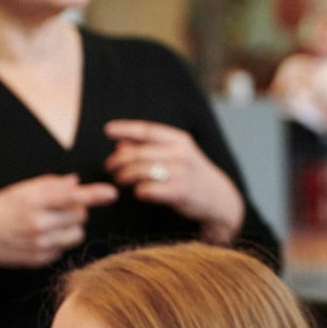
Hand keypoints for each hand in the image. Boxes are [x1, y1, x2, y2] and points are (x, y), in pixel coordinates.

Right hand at [0, 174, 117, 279]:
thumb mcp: (19, 190)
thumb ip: (49, 184)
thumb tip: (75, 182)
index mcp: (33, 200)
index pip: (72, 196)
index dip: (95, 194)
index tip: (112, 193)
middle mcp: (38, 222)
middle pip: (80, 215)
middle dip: (76, 210)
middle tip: (58, 208)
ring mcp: (39, 243)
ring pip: (77, 234)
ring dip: (71, 227)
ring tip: (51, 223)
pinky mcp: (40, 259)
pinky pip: (64, 249)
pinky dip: (58, 242)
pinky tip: (40, 237)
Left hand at [104, 120, 245, 242]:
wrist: (218, 198)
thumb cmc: (190, 174)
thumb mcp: (175, 155)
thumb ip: (148, 148)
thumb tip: (120, 144)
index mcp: (179, 140)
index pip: (147, 130)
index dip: (125, 128)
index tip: (108, 130)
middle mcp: (181, 153)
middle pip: (137, 153)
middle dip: (118, 160)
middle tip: (110, 167)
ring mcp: (182, 173)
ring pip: (140, 171)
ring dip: (124, 176)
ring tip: (120, 180)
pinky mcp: (181, 192)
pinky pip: (148, 190)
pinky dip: (139, 191)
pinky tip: (140, 192)